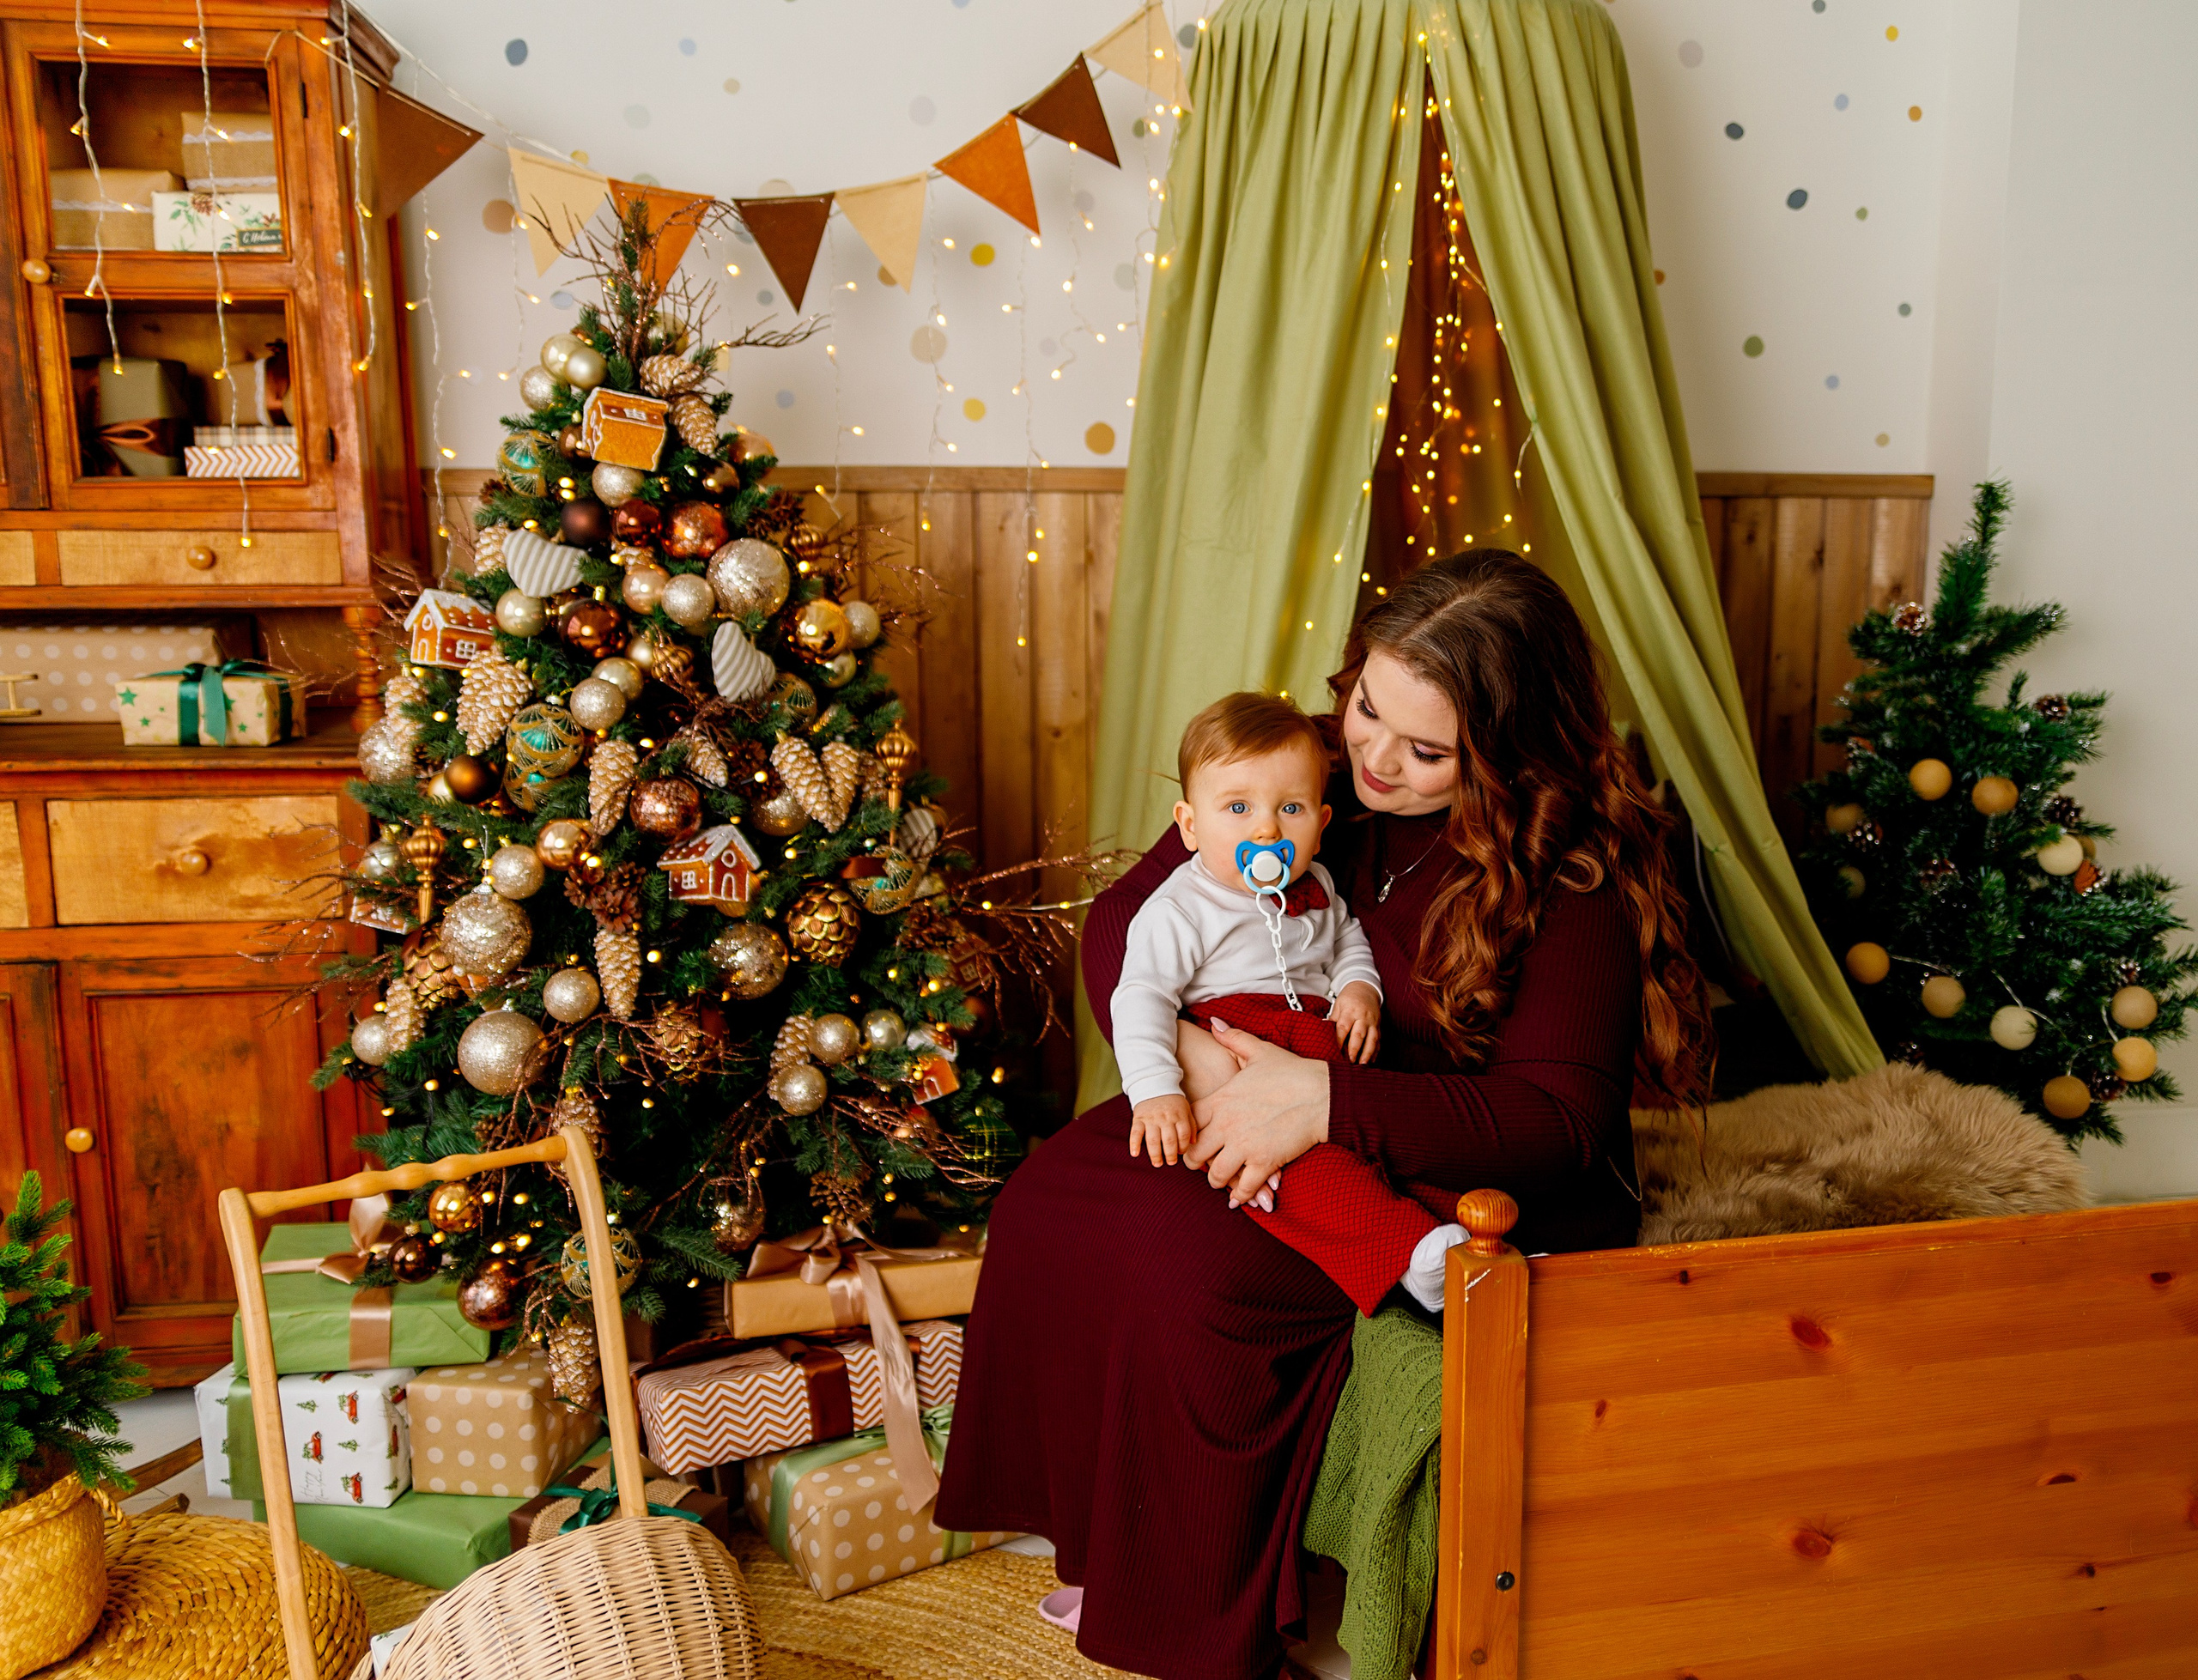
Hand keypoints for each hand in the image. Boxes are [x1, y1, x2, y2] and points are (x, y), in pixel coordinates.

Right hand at [1129, 1093, 1196, 1165]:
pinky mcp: (1138, 1118)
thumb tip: (1193, 1143)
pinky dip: (1134, 1144)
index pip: (1183, 1135)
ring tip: (1158, 1163)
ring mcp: (1151, 1118)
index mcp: (1179, 1115)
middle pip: (1169, 1140)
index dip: (1184, 1147)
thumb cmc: (1173, 1102)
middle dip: (1171, 1155)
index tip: (1181, 1153)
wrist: (1154, 1084)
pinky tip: (1135, 1154)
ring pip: (1153, 1140)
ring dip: (1155, 1155)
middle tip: (1171, 1162)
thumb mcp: (1186, 1109)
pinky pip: (1135, 1132)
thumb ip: (1192, 1126)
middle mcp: (1165, 1118)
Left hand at [1185, 1020, 1329, 1206]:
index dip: (1186, 1133)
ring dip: (1217, 1180)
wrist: (1323, 1095)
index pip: (1187, 1123)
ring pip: (1214, 1176)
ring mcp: (1245, 1146)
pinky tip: (1239, 1198)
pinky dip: (1240, 1196)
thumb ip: (1233, 1039)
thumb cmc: (1292, 1072)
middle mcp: (1227, 1125)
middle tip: (1204, 1163)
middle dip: (1196, 1162)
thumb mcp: (1260, 1051)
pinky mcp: (1264, 1163)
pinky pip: (1243, 1188)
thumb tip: (1214, 1024)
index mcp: (1221, 1100)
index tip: (1193, 1138)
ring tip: (1223, 1179)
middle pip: (1193, 1156)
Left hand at [1330, 982, 1381, 1063]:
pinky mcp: (1379, 1027)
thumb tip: (1322, 1032)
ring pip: (1372, 1039)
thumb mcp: (1338, 1004)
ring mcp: (1373, 1022)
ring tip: (1361, 1065)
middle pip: (1359, 1034)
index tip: (1335, 1052)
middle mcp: (1363, 1017)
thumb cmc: (1349, 998)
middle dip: (1354, 1050)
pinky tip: (1371, 1061)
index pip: (1344, 1027)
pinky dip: (1375, 1052)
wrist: (1366, 989)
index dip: (1339, 1040)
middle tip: (1349, 1062)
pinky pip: (1379, 1041)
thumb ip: (1333, 1019)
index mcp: (1351, 1011)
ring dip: (1367, 1053)